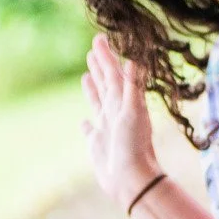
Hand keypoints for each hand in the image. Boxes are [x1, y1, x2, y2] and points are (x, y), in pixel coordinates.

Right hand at [82, 34, 163, 209]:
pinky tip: (83, 121)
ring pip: (99, 102)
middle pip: (107, 83)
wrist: (132, 180)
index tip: (99, 39)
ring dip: (94, 87)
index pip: (114, 73)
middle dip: (101, 65)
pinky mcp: (98, 144)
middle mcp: (116, 112)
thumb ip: (134, 86)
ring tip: (86, 74)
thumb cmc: (134, 146)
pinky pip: (90, 130)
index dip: (107, 56)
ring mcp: (107, 127)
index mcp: (125, 102)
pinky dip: (87, 123)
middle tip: (93, 47)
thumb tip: (135, 59)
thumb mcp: (133, 112)